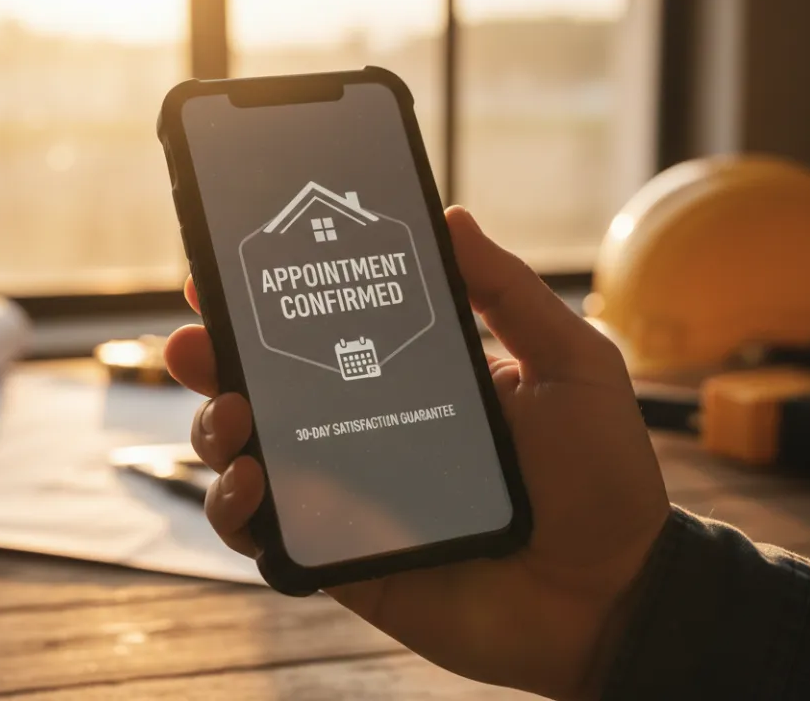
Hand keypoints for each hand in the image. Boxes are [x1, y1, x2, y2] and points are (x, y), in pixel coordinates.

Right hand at [164, 206, 669, 699]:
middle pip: (268, 388)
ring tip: (232, 412)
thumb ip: (508, 293)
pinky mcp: (342, 558)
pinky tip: (255, 479)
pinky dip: (238, 508)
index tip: (230, 266)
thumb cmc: (602, 476)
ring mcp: (350, 497)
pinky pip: (265, 534)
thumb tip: (449, 215)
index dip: (272, 301)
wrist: (615, 594)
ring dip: (216, 427)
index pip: (326, 330)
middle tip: (194, 338)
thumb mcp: (569, 363)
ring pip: (249, 456)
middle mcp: (368, 431)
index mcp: (413, 379)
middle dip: (215, 358)